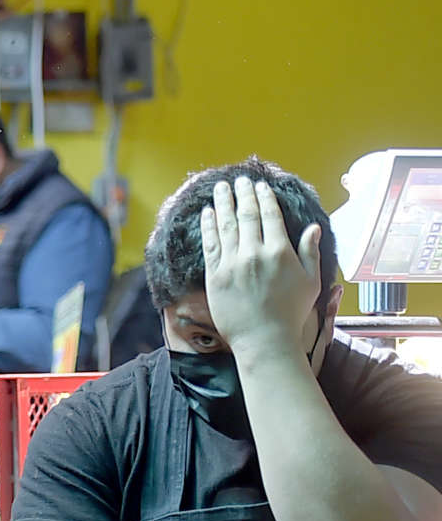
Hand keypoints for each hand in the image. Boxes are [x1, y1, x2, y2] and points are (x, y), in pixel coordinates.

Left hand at [202, 177, 322, 354]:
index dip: (264, 198)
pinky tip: (206, 213)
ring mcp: (232, 264)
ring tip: (220, 188)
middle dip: (242, 194)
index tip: (259, 186)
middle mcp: (254, 253)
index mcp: (280, 252)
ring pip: (226, 226)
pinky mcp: (215, 276)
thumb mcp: (311, 281)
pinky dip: (208, 226)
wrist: (264, 339)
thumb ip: (310, 252)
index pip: (270, 216)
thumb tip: (313, 227)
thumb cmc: (291, 312)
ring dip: (222, 204)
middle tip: (238, 180)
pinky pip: (210, 245)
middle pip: (247, 216)